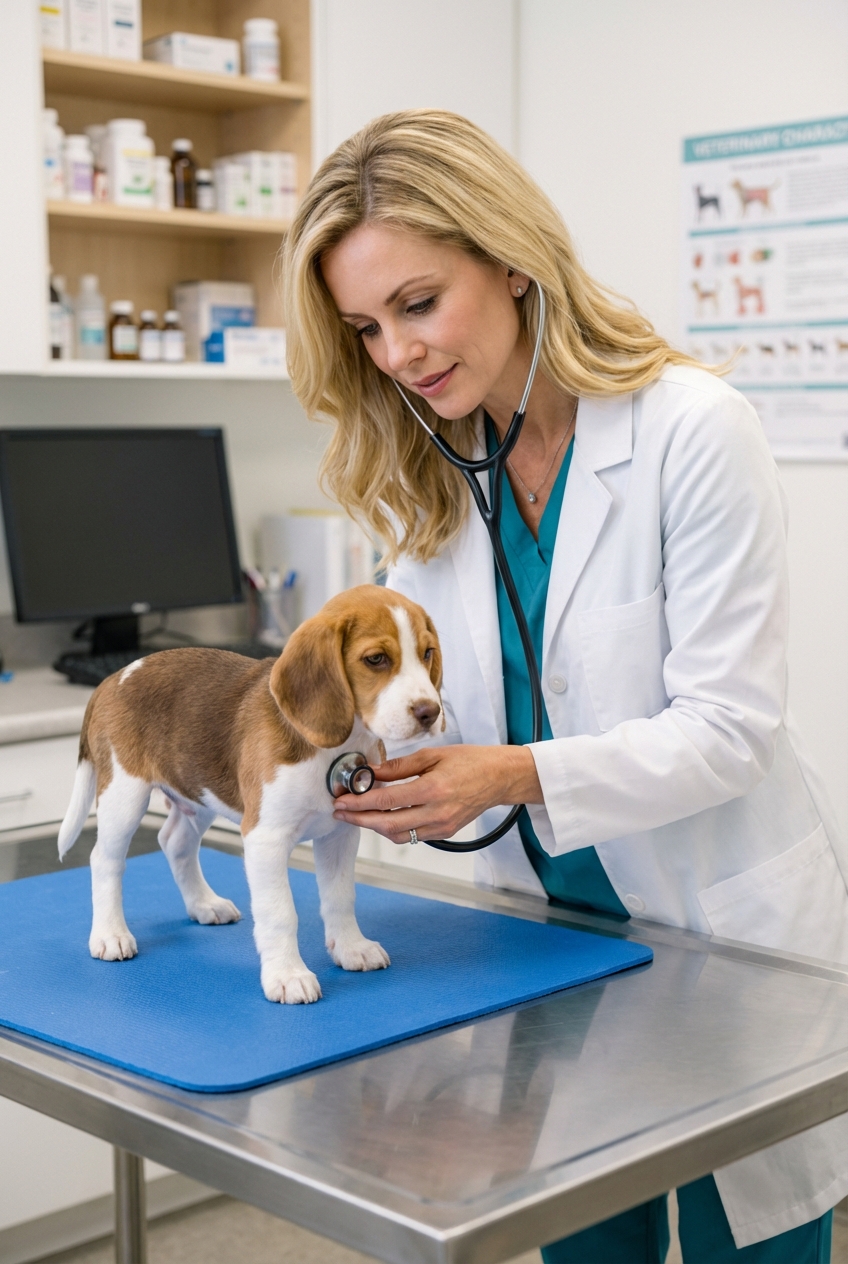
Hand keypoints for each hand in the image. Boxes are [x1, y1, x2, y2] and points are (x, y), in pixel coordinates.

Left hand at [332, 744, 542, 844]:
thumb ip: (399, 766)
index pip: (386, 800)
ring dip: (374, 827)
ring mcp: (441, 826)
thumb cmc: (470, 761)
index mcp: (432, 789)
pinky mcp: (445, 833)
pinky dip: (393, 829)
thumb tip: (371, 773)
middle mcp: (436, 812)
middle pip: (387, 824)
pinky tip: (382, 818)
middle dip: (359, 819)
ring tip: (357, 816)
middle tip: (340, 812)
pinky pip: (412, 836)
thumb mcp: (432, 755)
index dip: (359, 803)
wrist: (499, 777)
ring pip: (398, 835)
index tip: (341, 800)